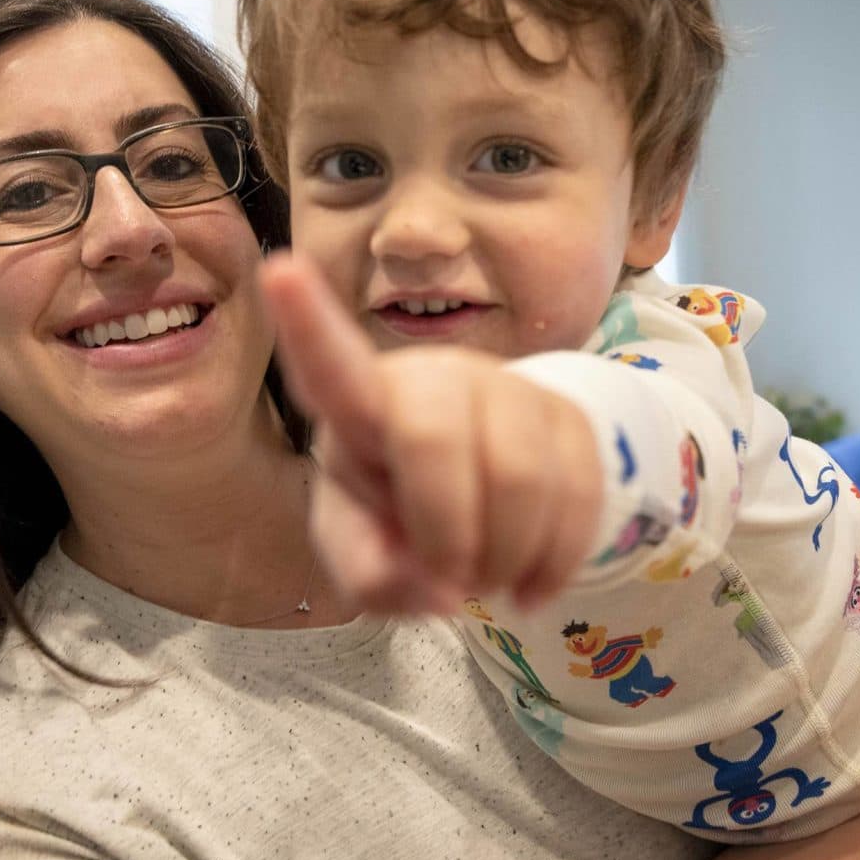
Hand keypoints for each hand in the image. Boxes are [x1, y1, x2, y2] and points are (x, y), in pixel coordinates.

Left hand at [260, 254, 604, 613]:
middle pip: (433, 438)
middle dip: (444, 533)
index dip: (307, 324)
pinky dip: (555, 563)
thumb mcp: (364, 558)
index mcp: (360, 408)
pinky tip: (531, 586)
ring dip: (504, 558)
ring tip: (486, 579)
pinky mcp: (569, 416)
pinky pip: (578, 493)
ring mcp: (506, 389)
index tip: (281, 271)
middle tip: (449, 580)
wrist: (483, 504)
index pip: (330, 368)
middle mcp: (431, 379)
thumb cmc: (397, 519)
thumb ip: (373, 578)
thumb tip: (437, 588)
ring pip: (519, 474)